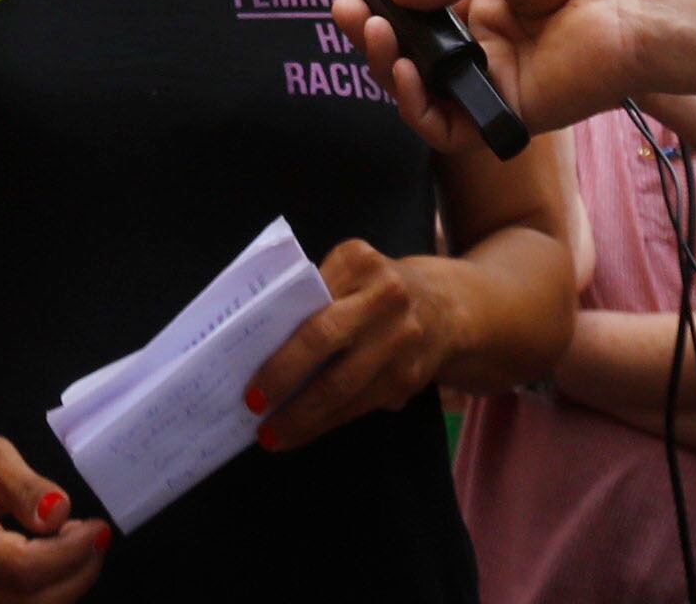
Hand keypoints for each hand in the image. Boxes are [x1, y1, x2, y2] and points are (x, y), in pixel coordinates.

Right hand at [0, 429, 106, 603]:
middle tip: (94, 533)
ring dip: (68, 582)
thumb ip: (25, 486)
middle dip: (78, 571)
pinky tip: (57, 559)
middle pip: (32, 600)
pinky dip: (51, 590)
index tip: (98, 528)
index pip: (23, 568)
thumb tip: (58, 514)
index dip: (69, 554)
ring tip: (76, 541)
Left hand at [244, 239, 449, 450]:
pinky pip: (359, 406)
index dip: (277, 335)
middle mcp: (384, 296)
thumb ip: (314, 297)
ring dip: (302, 416)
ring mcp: (401, 338)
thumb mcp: (350, 274)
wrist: (446, 307)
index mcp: (358, 261)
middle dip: (283, 376)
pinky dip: (326, 423)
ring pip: (342, 385)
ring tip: (271, 435)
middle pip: (322, 338)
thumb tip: (260, 347)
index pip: (306, 298)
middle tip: (253, 404)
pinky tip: (303, 432)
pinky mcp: (410, 378)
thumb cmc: (374, 291)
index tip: (248, 366)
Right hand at [330, 0, 680, 154]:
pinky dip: (414, 104)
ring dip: (383, 64)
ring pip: (419, 91)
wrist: (628, 4)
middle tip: (344, 10)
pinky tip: (401, 70)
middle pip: (410, 53)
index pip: (419, 11)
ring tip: (369, 32)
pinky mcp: (501, 116)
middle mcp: (482, 45)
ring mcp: (490, 83)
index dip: (385, 4)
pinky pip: (445, 125)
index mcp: (484, 2)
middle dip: (370, 33)